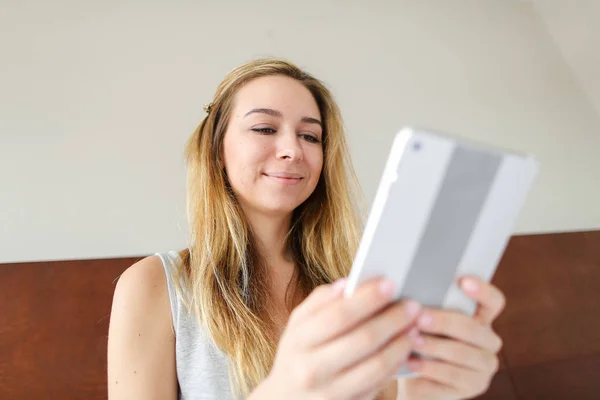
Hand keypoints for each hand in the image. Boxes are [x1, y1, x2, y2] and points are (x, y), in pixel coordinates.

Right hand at [250, 278, 421, 399]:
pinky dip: (396, 364)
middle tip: (413, 305)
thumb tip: (348, 284)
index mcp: (299, 341)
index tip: (390, 284)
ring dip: (401, 344)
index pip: (339, 315)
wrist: (286, 399)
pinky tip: (404, 349)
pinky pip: (379, 384)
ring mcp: (330, 392)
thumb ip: (321, 300)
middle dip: (393, 319)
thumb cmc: (298, 352)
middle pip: (363, 339)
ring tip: (414, 327)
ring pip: (377, 366)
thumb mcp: (299, 324)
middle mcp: (312, 369)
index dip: (368, 299)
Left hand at [404, 277, 505, 399]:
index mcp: (481, 319)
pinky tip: (411, 362)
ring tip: (410, 340)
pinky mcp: (473, 388)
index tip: (462, 280)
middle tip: (419, 317)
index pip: (493, 302)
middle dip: (443, 321)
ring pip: (461, 353)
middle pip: (473, 328)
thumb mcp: (422, 322)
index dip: (482, 290)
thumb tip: (410, 291)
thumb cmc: (417, 341)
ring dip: (433, 345)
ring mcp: (484, 368)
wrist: (413, 379)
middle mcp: (488, 343)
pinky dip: (428, 368)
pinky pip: (452, 377)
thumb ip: (425, 307)